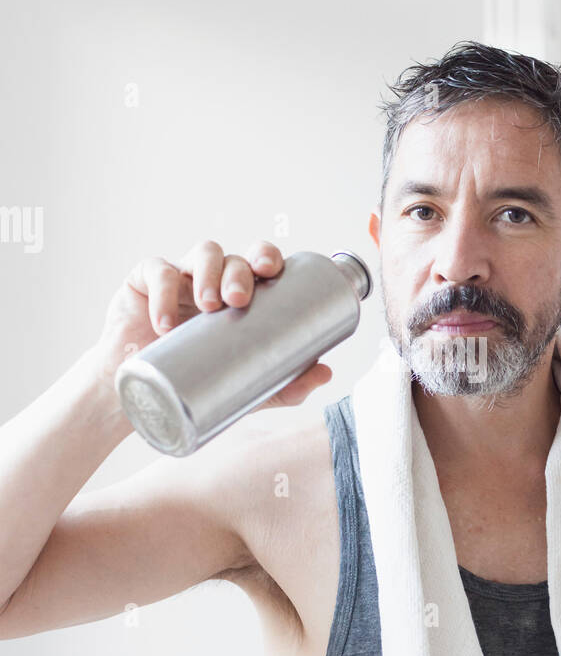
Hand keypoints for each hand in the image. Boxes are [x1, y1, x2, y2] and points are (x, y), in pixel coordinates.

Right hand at [91, 239, 332, 405]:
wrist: (139, 401)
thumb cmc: (196, 384)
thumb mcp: (245, 390)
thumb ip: (285, 384)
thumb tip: (326, 372)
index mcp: (239, 296)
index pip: (258, 264)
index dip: (266, 257)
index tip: (272, 270)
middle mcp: (212, 281)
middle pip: (233, 257)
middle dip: (240, 270)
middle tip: (240, 299)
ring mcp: (179, 279)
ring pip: (201, 253)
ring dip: (209, 273)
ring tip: (209, 306)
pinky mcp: (142, 282)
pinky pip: (155, 272)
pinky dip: (162, 292)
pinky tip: (166, 321)